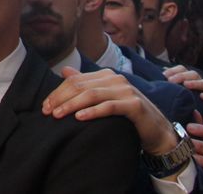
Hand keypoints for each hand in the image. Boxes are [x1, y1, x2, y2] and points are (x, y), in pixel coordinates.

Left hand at [47, 68, 177, 155]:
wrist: (158, 131)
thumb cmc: (128, 116)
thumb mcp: (105, 98)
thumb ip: (86, 84)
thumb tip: (65, 72)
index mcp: (106, 75)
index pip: (75, 80)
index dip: (58, 92)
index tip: (45, 106)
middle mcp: (115, 79)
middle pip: (80, 85)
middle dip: (61, 98)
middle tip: (47, 112)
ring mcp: (126, 90)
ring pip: (92, 95)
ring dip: (71, 105)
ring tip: (58, 115)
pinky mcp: (134, 105)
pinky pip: (109, 106)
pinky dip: (92, 111)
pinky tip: (79, 117)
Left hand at [163, 65, 202, 105]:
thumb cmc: (186, 108)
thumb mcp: (176, 98)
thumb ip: (170, 88)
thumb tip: (159, 79)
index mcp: (189, 80)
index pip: (183, 69)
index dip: (174, 70)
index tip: (164, 75)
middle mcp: (200, 84)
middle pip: (194, 74)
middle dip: (182, 76)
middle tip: (171, 81)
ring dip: (195, 83)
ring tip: (186, 85)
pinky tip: (202, 97)